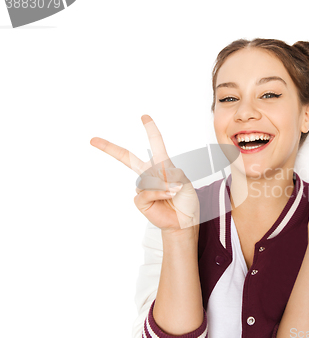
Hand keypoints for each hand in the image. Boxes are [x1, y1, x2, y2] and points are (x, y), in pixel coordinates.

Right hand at [90, 115, 199, 232]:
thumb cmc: (186, 201)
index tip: (144, 116)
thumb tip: (157, 179)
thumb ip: (171, 176)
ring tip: (174, 192)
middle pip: (127, 158)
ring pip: (147, 179)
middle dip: (110, 148)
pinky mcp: (140, 200)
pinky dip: (159, 193)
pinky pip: (146, 192)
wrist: (185, 221)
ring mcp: (144, 187)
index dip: (150, 130)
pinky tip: (167, 196)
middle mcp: (150, 174)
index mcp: (162, 166)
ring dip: (164, 185)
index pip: (156, 144)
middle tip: (93, 140)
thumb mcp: (185, 182)